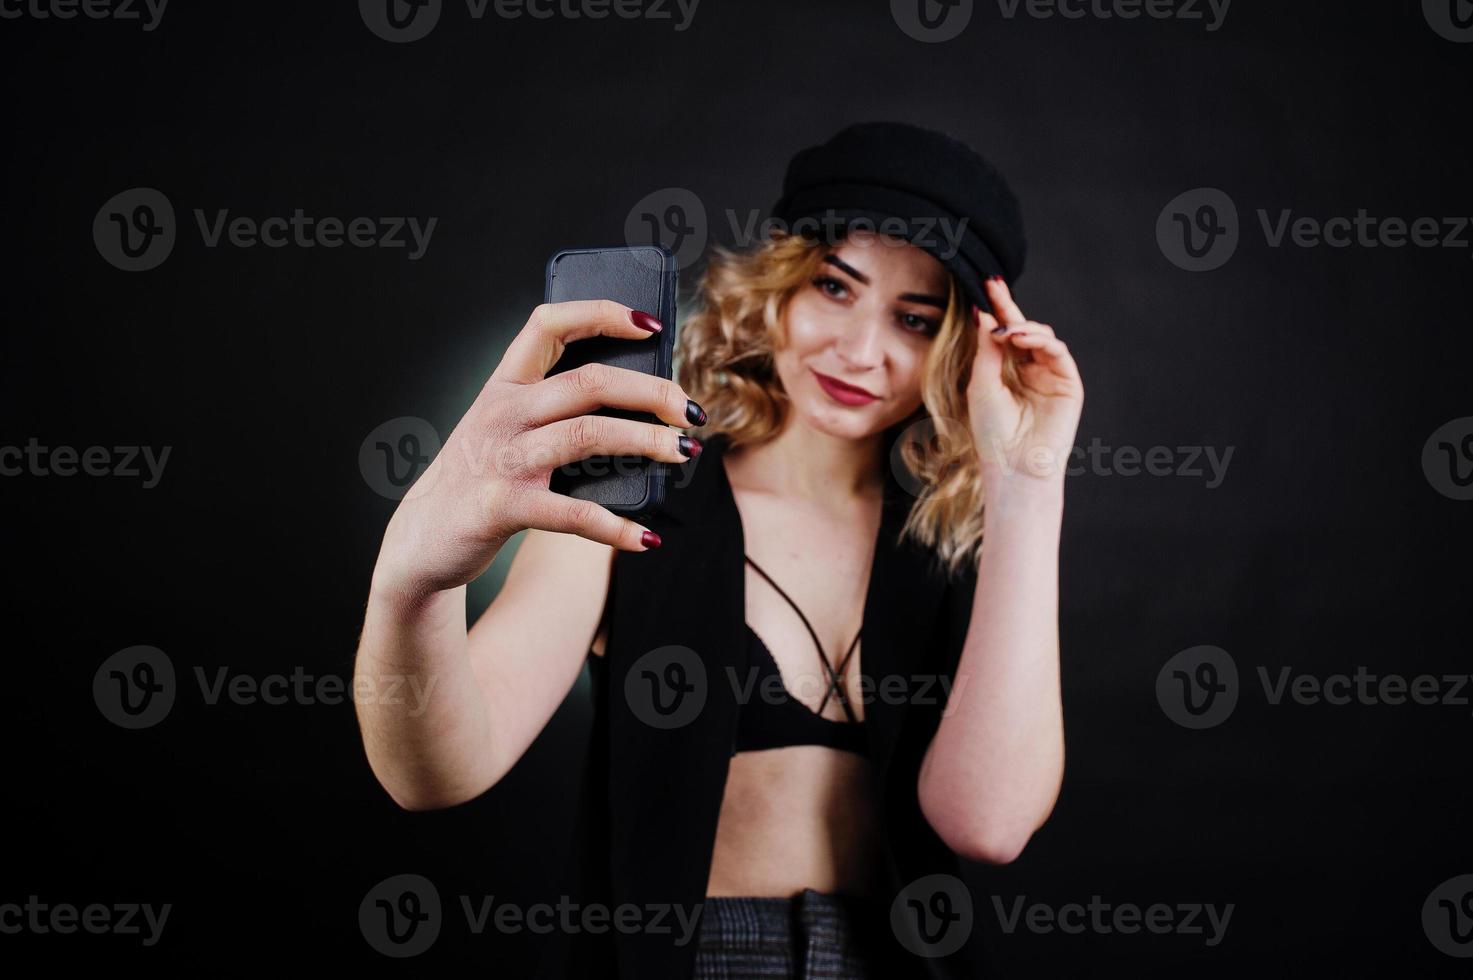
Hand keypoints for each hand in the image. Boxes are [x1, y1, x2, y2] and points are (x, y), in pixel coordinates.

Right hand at [372, 300, 703, 601]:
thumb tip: (640, 407)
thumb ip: (553, 412)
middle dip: (651, 391)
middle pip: (589, 381)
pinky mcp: (503, 506)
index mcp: (505, 386)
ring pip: (588, 435)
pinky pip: (573, 514)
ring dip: (646, 442)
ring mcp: (502, 458)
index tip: (650, 325)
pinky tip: (647, 537)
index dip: (601, 314)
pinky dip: (616, 527)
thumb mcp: (505, 430)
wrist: (422, 539)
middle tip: (691, 410)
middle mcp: (504, 413)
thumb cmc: (480, 479)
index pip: (549, 324)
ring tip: (684, 452)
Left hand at [966, 277, 1083, 492]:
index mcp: (1007, 369)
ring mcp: (1050, 375)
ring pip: (1042, 336)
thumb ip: (987, 349)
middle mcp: (1030, 369)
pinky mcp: (1068, 383)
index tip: (986, 284)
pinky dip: (1040, 341)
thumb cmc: (992, 432)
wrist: (1013, 465)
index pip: (1003, 332)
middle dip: (1009, 307)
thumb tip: (984, 314)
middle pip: (1023, 328)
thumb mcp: (982, 384)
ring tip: (1006, 330)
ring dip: (1023, 327)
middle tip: (993, 286)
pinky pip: (1058, 352)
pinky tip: (1021, 338)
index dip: (997, 308)